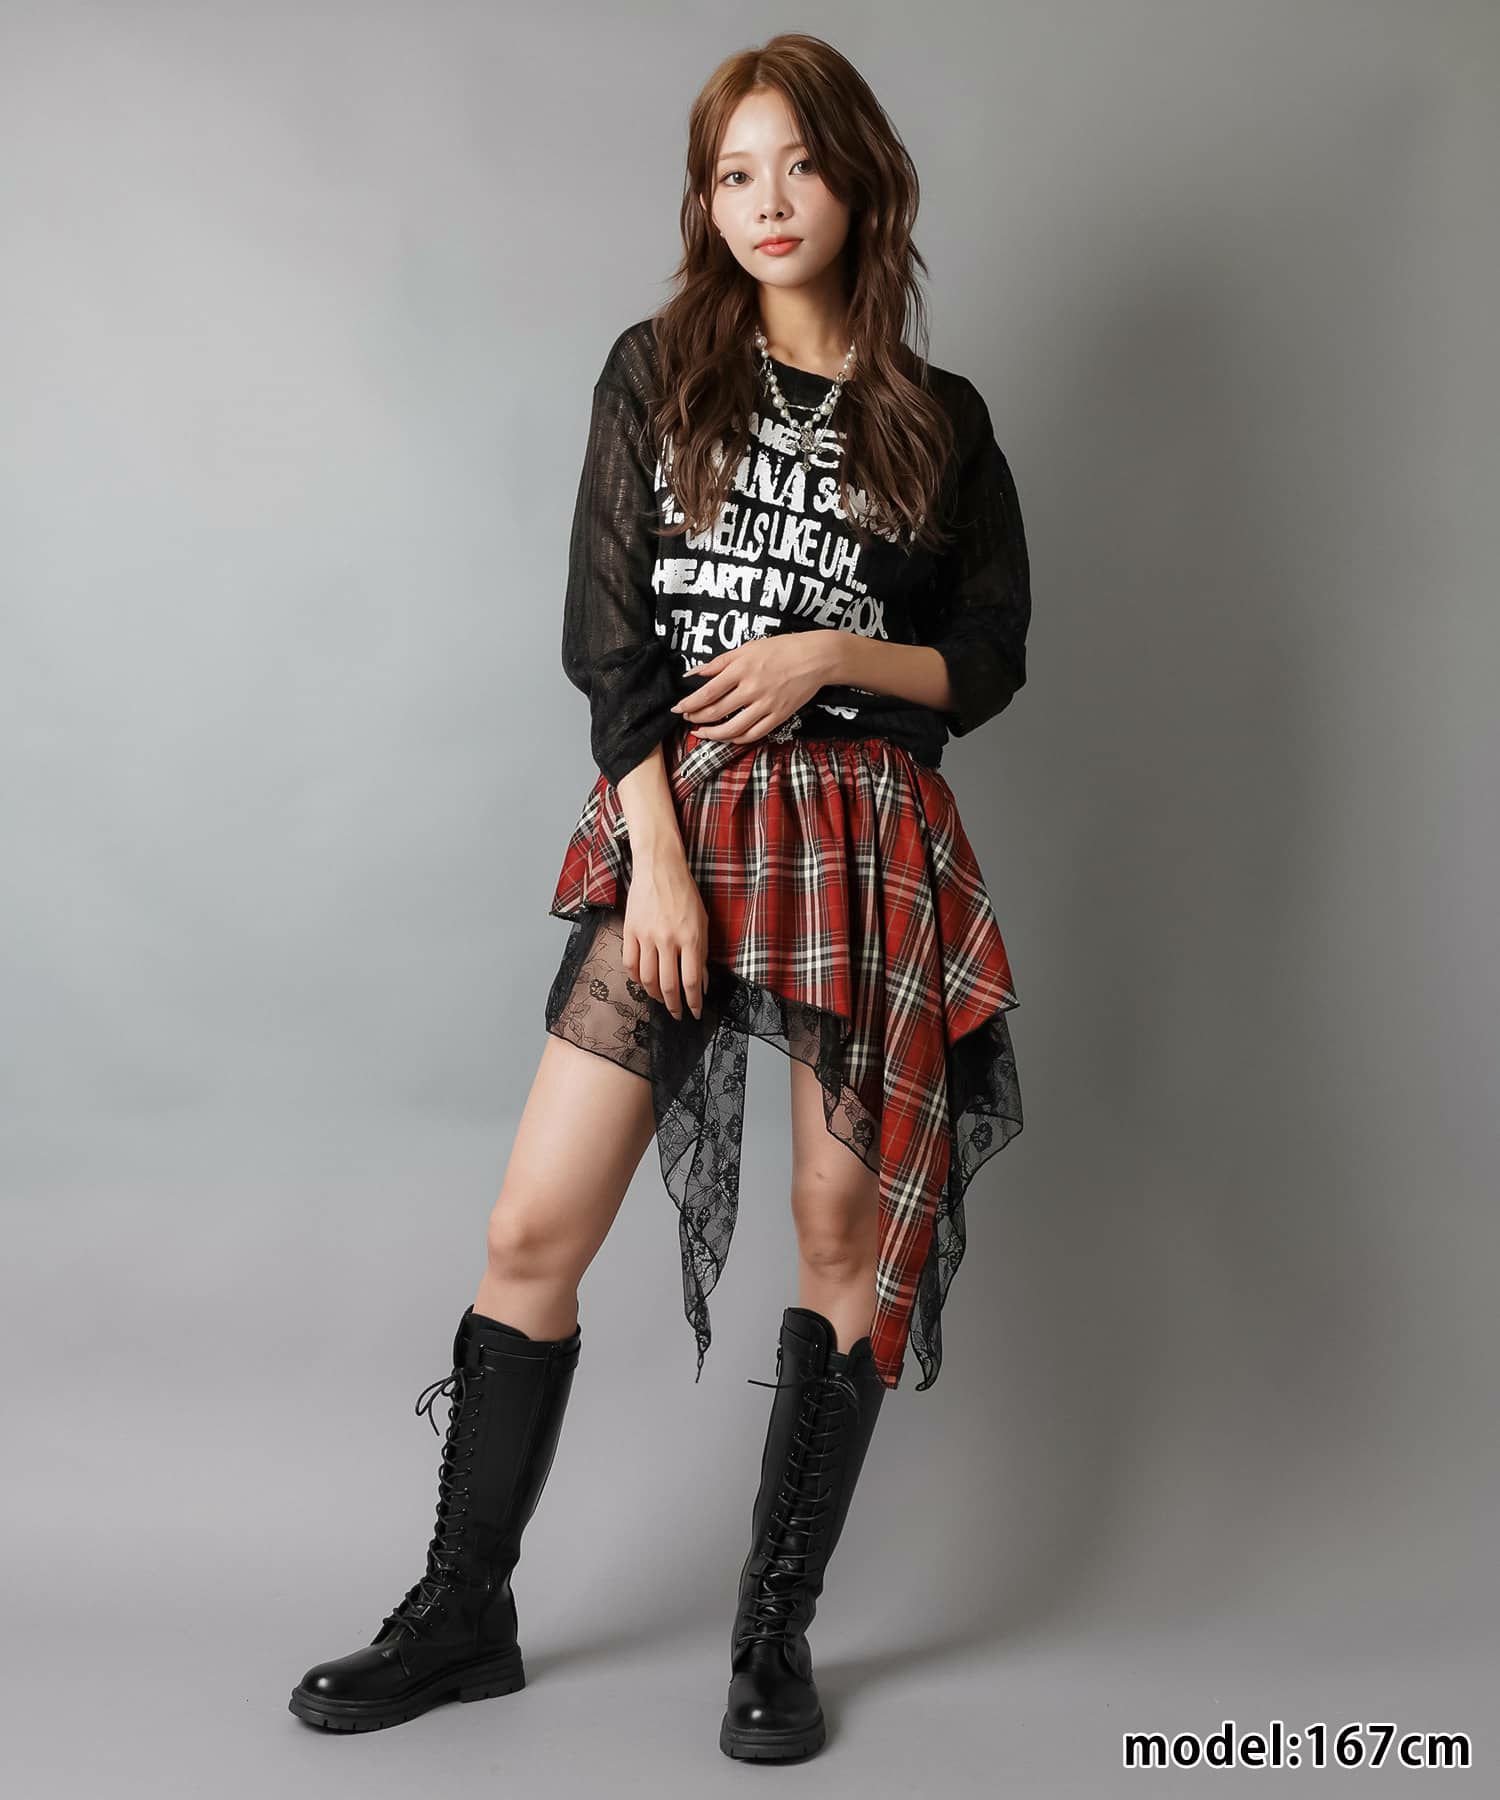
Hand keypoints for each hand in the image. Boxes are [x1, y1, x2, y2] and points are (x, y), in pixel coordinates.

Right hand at [622, 851, 708, 1021]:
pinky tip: (643, 981)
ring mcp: (646, 936)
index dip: (693, 1002)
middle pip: (668, 985)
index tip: (695, 1013)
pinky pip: (629, 963)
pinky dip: (635, 978)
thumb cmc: (685, 894)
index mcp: (690, 937)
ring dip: (654, 995)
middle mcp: (668, 939)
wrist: (660, 868)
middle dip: (673, 1005)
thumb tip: (701, 982)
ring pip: (646, 978)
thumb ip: (702, 954)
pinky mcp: (630, 931)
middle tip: (676, 1013)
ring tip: (661, 999)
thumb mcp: (702, 922)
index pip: (691, 981)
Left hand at [670, 632, 833, 743]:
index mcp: (741, 668)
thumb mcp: (747, 648)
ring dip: (713, 734)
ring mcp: (766, 704)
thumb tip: (693, 673)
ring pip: (732, 728)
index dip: (689, 703)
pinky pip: (753, 734)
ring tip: (702, 732)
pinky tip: (727, 736)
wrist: (815, 658)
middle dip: (697, 718)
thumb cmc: (781, 649)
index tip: (678, 708)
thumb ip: (718, 662)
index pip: (707, 692)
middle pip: (716, 712)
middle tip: (688, 718)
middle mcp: (751, 688)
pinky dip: (736, 739)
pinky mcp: (779, 716)